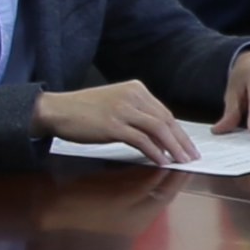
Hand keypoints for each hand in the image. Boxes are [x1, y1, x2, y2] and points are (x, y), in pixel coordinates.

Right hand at [36, 79, 198, 163]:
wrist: (57, 110)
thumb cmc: (84, 110)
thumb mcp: (116, 103)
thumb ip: (136, 112)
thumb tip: (158, 133)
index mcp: (136, 89)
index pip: (164, 112)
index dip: (179, 131)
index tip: (188, 145)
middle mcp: (132, 96)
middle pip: (165, 120)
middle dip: (181, 140)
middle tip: (191, 155)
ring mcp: (122, 110)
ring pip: (157, 129)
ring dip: (172, 147)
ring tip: (181, 161)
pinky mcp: (113, 125)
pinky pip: (141, 140)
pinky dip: (154, 151)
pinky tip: (161, 161)